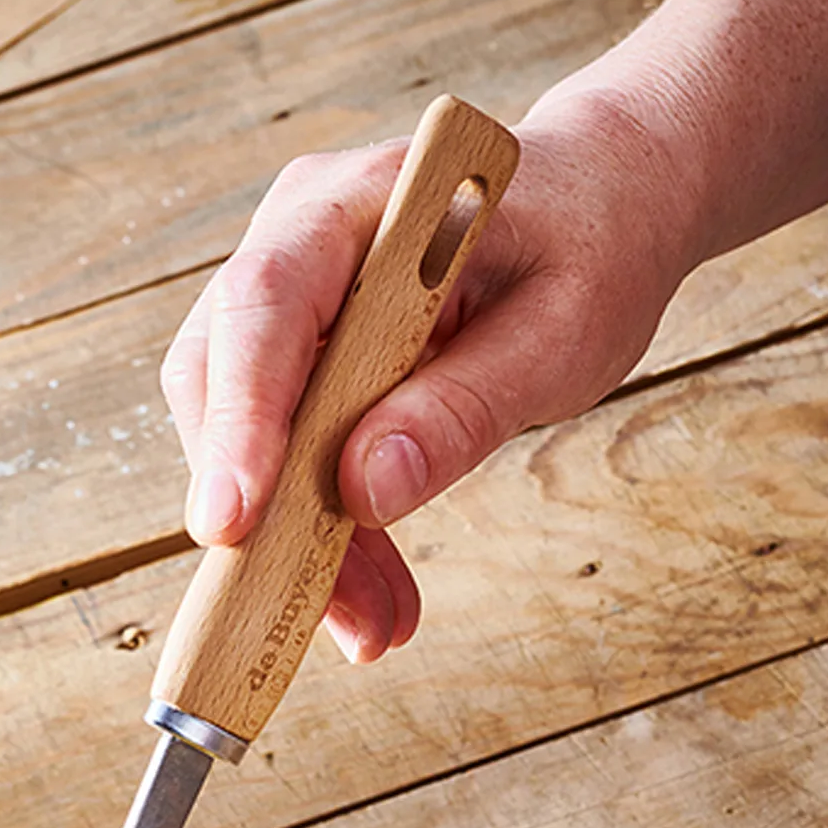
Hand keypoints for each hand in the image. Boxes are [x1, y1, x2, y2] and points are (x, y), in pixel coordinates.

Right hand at [161, 87, 696, 660]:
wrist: (604, 207)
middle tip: (321, 613)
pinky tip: (371, 597)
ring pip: (242, 436)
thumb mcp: (560, 331)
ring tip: (371, 626)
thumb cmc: (591, 247)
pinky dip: (320, 536)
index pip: (265, 305)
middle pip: (222, 380)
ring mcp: (291, 300)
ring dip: (292, 544)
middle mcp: (299, 239)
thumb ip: (465, 407)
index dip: (240, 418)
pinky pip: (282, 457)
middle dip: (262, 512)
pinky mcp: (300, 360)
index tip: (234, 524)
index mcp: (361, 201)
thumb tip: (365, 490)